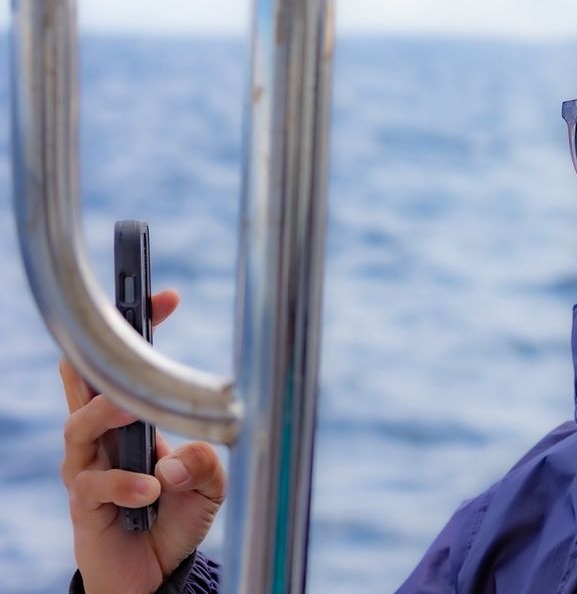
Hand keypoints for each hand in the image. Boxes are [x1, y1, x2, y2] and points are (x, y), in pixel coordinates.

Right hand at [59, 290, 225, 593]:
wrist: (152, 572)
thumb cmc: (176, 515)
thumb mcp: (210, 486)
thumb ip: (206, 465)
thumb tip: (184, 455)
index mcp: (130, 418)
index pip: (125, 364)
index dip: (140, 328)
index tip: (167, 297)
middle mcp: (101, 435)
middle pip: (85, 380)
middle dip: (106, 350)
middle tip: (132, 332)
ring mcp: (87, 467)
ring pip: (80, 425)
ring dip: (110, 414)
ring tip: (133, 411)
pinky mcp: (83, 504)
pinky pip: (95, 485)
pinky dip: (126, 484)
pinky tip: (153, 488)